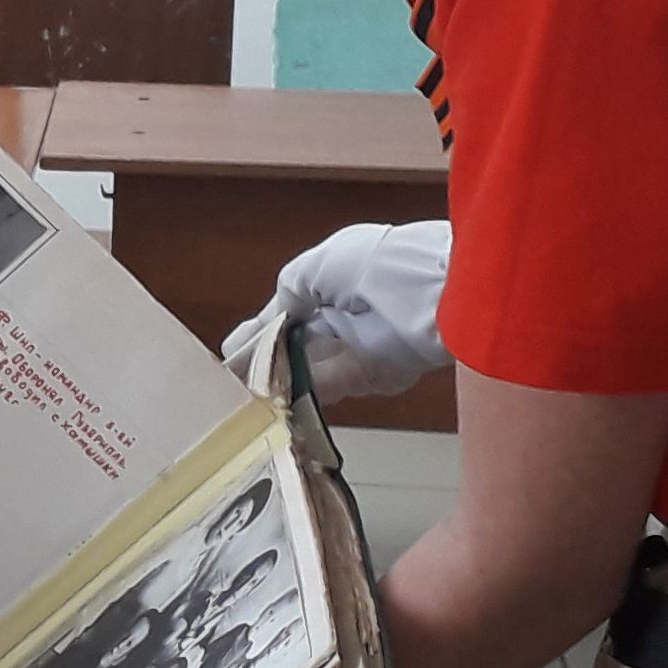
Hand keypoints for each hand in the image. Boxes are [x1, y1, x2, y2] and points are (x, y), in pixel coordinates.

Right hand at [220, 219, 451, 402]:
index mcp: (331, 279)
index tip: (230, 353)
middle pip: (295, 343)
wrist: (437, 292)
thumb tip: (272, 320)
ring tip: (246, 395)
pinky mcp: (374, 376)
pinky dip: (305, 394)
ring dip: (281, 380)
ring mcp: (357, 347)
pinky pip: (332, 387)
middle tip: (232, 382)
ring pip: (309, 369)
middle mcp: (343, 314)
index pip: (286, 309)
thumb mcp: (317, 268)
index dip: (259, 330)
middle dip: (265, 360)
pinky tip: (276, 401)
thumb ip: (290, 293)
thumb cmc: (375, 266)